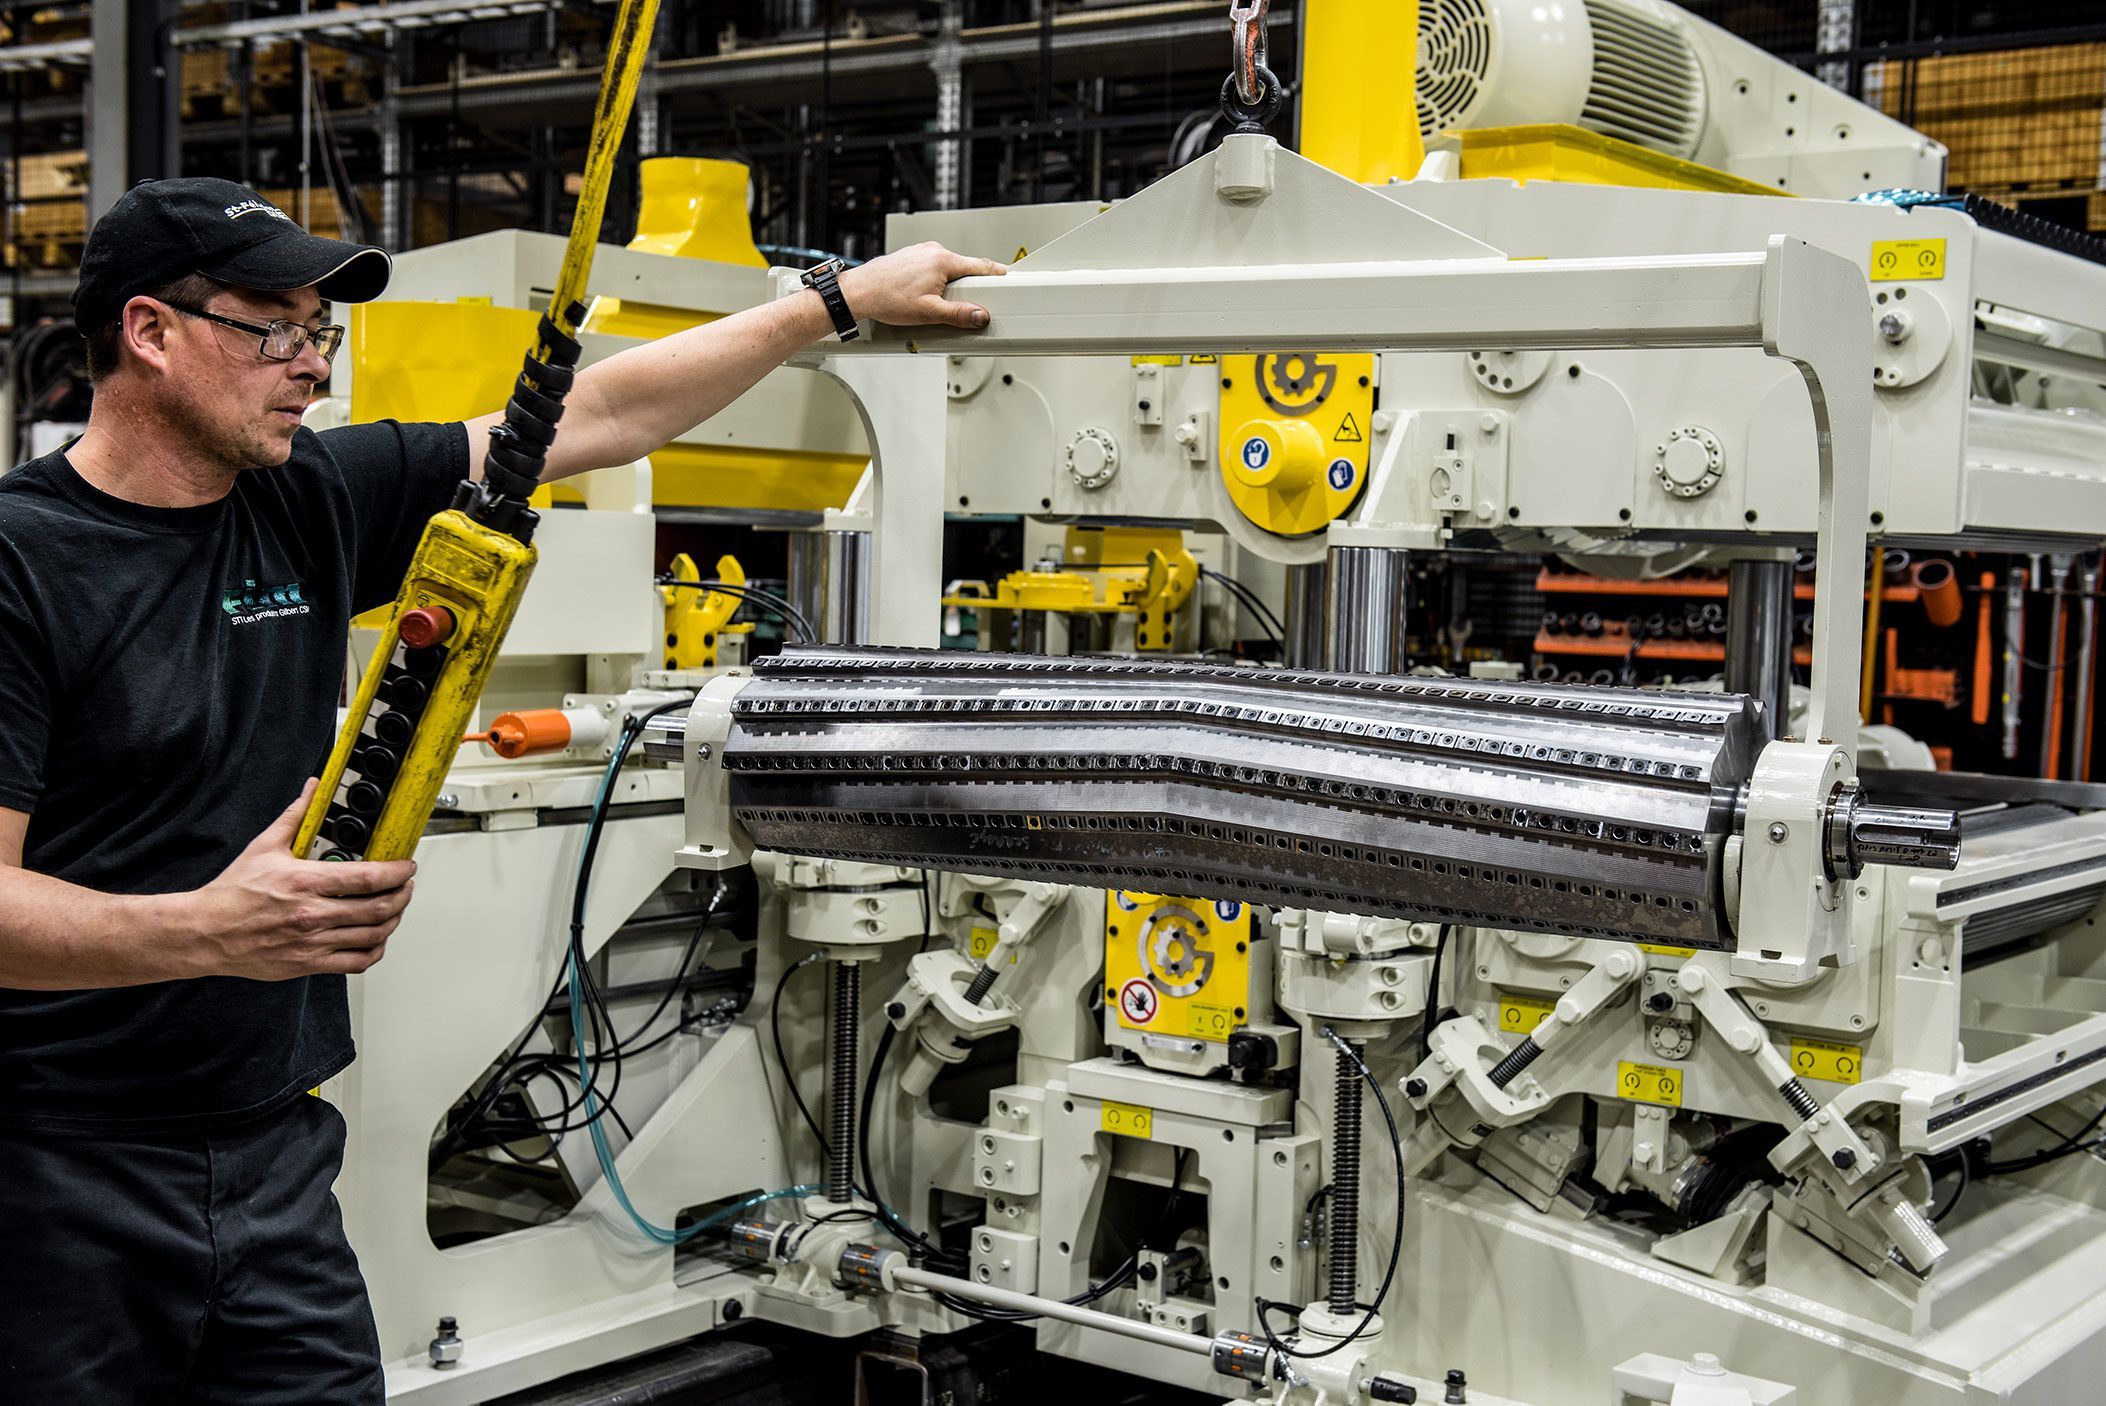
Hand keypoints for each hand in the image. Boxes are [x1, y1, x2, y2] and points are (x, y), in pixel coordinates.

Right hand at [180, 780, 417, 979]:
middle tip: (406, 885)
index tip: (406, 866)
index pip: (367, 878)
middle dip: (402, 895)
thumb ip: (296, 817)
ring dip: (393, 920)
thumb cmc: (232, 893)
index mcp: (305, 882)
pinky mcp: (307, 964)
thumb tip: (314, 789)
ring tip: (396, 907)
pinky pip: (356, 962)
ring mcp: (311, 942)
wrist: (205, 932)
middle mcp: (312, 914)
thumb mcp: (265, 847)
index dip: (397, 872)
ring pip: (372, 935)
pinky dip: (375, 950)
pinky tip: (376, 938)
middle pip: (378, 908)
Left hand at [838, 242, 1005, 329]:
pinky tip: (924, 295)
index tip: (1009, 278)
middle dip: (970, 286)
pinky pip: (933, 267)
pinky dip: (936, 280)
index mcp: (942, 260)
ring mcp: (921, 251)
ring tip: (936, 303)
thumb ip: (959, 314)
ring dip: (950, 285)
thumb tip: (980, 316)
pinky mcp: (912, 256)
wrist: (859, 292)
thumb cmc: (886, 298)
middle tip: (967, 305)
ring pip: (948, 268)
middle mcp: (933, 250)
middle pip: (965, 268)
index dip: (997, 274)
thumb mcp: (929, 313)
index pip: (980, 265)